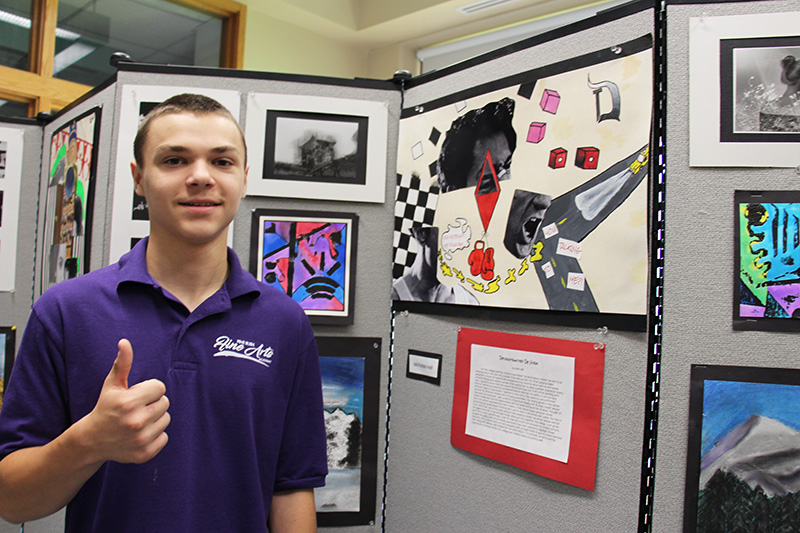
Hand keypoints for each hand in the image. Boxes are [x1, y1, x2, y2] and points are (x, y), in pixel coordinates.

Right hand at [83, 339, 169, 464]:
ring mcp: (140, 439)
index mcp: (129, 402)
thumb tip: (124, 342)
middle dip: (152, 403)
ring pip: (166, 419)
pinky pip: (165, 437)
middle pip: (165, 403)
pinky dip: (155, 435)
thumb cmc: (106, 407)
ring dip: (155, 418)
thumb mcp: (111, 385)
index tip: (136, 395)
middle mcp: (135, 422)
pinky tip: (139, 434)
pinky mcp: (144, 453)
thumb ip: (121, 363)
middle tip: (136, 409)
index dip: (149, 389)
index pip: (160, 387)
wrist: (92, 440)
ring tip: (137, 421)